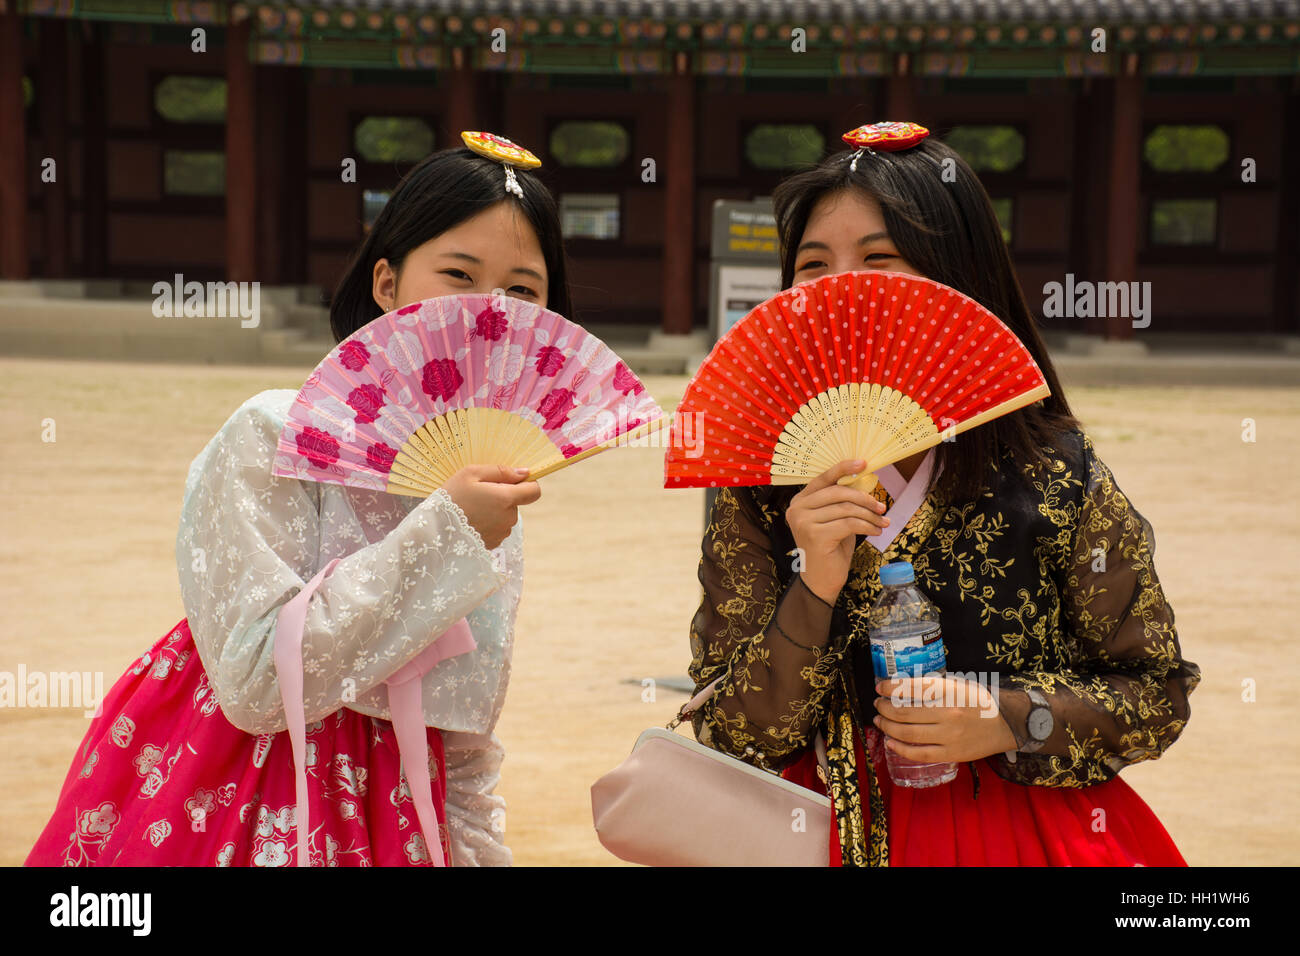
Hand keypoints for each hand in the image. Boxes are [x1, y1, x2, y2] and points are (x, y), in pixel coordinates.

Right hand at [441, 465, 540, 550]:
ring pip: (505, 516)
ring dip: (494, 510)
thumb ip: (501, 471)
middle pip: (516, 503)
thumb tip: (525, 473)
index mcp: (506, 499)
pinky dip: (488, 523)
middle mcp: (508, 518)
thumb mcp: (471, 474)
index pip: (534, 491)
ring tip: (471, 508)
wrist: (433, 530)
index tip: (512, 481)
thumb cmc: (451, 497)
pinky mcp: (493, 544)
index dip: (527, 484)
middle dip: (502, 496)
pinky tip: (471, 521)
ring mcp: (501, 533)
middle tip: (478, 494)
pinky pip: (497, 528)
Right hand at [786, 459, 888, 604]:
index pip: (824, 478)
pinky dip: (867, 526)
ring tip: (883, 521)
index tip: (864, 463)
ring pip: (846, 509)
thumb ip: (842, 502)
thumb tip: (865, 482)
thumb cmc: (830, 549)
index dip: (844, 468)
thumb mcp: (835, 519)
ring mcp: (804, 522)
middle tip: (882, 506)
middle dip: (865, 499)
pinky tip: (876, 531)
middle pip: (838, 492)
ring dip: (870, 515)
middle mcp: (797, 509)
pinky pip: (849, 524)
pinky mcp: (815, 535)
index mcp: (800, 501)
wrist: (821, 581)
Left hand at [872, 675, 1017, 763]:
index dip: (890, 688)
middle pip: (904, 712)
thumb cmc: (980, 702)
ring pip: (908, 734)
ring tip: (880, 721)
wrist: (1007, 724)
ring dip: (888, 727)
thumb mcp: (958, 684)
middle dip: (885, 708)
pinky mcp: (951, 754)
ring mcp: (949, 736)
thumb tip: (903, 686)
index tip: (880, 687)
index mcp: (950, 692)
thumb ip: (934, 686)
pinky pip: (919, 754)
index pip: (911, 688)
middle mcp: (948, 714)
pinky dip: (901, 749)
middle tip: (878, 705)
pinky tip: (891, 742)